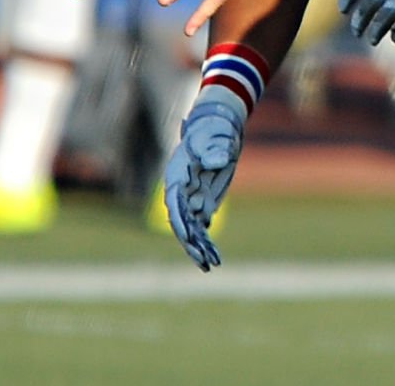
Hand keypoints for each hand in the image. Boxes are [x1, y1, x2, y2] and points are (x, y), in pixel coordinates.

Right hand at [163, 88, 245, 270]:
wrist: (219, 129)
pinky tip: (215, 258)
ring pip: (192, 228)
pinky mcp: (204, 202)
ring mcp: (192, 198)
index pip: (175, 201)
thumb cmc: (213, 130)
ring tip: (211, 265)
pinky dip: (208, 242)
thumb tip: (219, 160)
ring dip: (200, 247)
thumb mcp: (214, 137)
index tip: (186, 238)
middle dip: (191, 243)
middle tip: (202, 262)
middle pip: (182, 220)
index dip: (180, 220)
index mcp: (178, 175)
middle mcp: (181, 191)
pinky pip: (203, 226)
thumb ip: (214, 150)